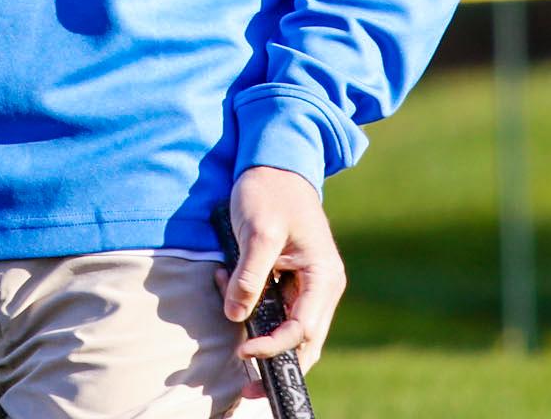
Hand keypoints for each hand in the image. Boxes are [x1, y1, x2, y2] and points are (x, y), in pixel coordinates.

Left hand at [223, 166, 343, 376]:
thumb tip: (236, 315)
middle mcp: (322, 287)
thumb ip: (250, 275)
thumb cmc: (270, 191)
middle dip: (274, 363)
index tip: (243, 351)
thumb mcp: (258, 231)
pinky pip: (273, 309)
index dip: (273, 347)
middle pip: (303, 342)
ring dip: (258, 333)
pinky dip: (250, 309)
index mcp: (324, 277)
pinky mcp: (290, 281)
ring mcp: (308, 286)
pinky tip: (226, 287)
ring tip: (231, 318)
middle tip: (245, 388)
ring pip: (288, 330)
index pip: (302, 330)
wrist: (274, 161)